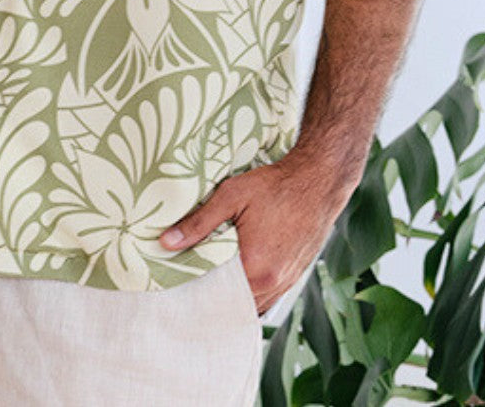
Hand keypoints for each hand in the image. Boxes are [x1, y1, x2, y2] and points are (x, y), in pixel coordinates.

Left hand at [159, 155, 349, 314]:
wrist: (318, 180)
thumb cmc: (275, 185)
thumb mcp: (231, 195)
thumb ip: (198, 222)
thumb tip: (166, 243)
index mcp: (256, 268)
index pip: (216, 295)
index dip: (196, 291)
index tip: (178, 283)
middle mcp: (274, 284)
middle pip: (234, 303)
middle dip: (213, 294)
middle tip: (191, 280)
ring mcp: (287, 282)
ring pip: (253, 303)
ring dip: (233, 294)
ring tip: (212, 277)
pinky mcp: (295, 276)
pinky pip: (268, 297)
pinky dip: (251, 291)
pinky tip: (238, 274)